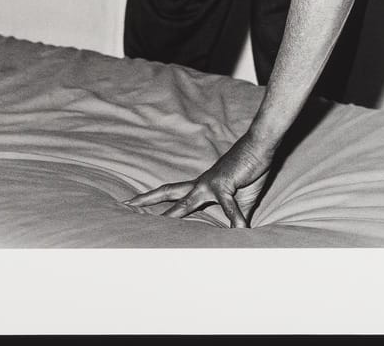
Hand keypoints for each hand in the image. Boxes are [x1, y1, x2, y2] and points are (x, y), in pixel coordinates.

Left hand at [125, 134, 272, 227]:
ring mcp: (210, 185)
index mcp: (200, 187)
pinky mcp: (226, 186)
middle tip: (125, 205)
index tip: (138, 204)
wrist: (258, 148)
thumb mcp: (239, 201)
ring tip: (160, 227)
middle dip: (147, 199)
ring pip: (185, 201)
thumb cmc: (247, 172)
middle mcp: (200, 184)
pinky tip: (239, 231)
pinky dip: (235, 219)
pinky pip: (230, 206)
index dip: (156, 199)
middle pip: (168, 191)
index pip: (174, 194)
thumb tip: (236, 235)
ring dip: (173, 214)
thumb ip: (233, 217)